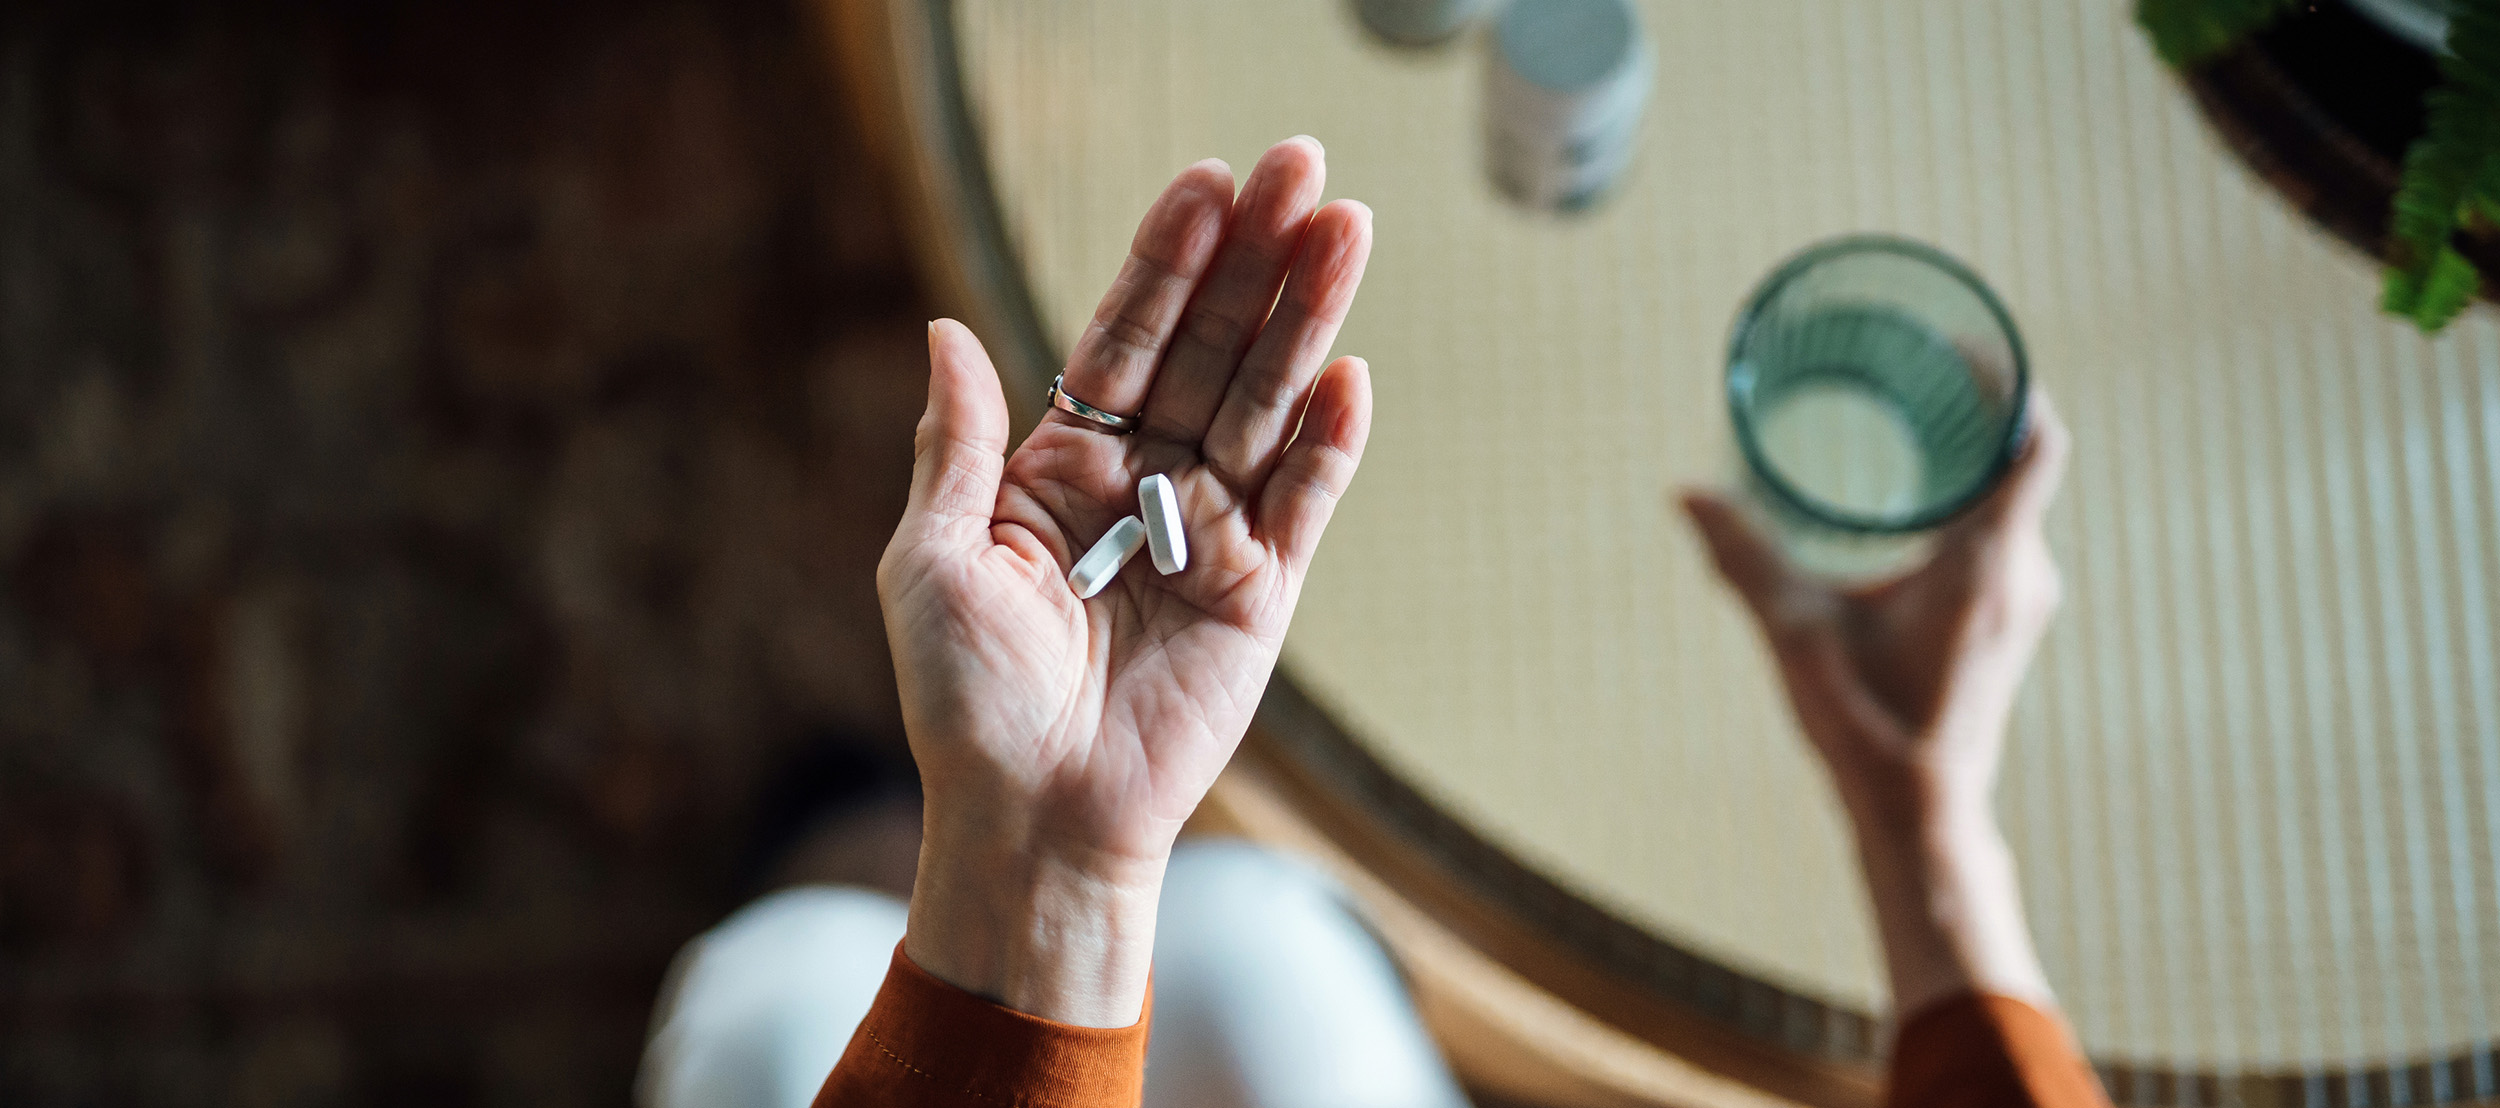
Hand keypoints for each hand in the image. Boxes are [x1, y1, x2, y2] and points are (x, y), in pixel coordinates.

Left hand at [877, 138, 1372, 1025]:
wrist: (1032, 816)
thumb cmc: (966, 701)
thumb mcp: (929, 560)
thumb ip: (959, 445)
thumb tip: (949, 329)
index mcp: (1060, 468)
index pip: (1124, 338)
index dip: (1166, 262)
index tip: (1206, 183)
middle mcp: (1141, 485)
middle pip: (1209, 348)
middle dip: (1255, 260)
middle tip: (1304, 168)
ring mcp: (1207, 534)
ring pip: (1264, 405)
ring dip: (1305, 320)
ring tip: (1345, 229)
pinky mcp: (1259, 594)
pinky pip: (1302, 503)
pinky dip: (1326, 442)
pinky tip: (1349, 373)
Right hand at [1682, 396, 2069, 1014]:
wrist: (1920, 813)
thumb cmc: (1866, 728)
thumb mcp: (1795, 635)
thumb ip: (1743, 559)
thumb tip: (1686, 493)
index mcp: (1986, 563)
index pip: (2033, 440)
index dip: (2008, 380)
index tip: (1959, 346)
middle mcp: (2022, 573)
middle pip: (2022, 457)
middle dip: (1976, 404)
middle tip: (1917, 365)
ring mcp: (2023, 600)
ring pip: (2014, 496)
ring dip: (1973, 452)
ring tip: (1914, 414)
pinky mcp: (2008, 621)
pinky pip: (2005, 530)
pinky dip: (1971, 495)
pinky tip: (1919, 491)